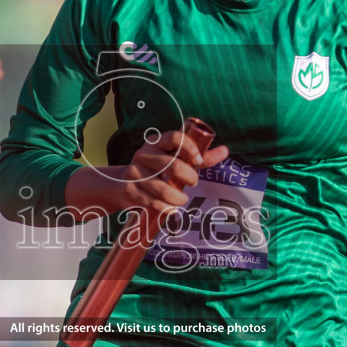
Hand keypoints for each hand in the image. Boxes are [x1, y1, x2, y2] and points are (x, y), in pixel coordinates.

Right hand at [67, 129, 229, 217]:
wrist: (121, 185)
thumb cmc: (156, 170)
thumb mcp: (176, 160)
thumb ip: (200, 157)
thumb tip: (224, 150)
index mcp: (156, 142)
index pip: (174, 137)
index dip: (190, 148)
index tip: (199, 162)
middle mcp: (144, 154)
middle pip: (172, 164)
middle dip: (188, 177)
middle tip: (193, 183)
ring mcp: (135, 172)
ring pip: (162, 187)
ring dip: (177, 198)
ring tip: (182, 200)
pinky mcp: (130, 190)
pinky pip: (151, 201)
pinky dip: (164, 207)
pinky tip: (170, 209)